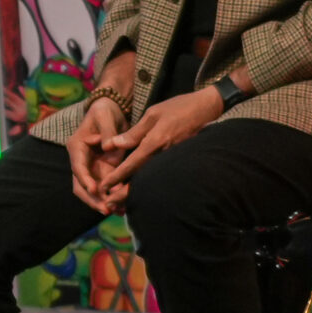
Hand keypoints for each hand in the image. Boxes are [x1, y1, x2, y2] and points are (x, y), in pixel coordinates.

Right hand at [64, 94, 126, 214]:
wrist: (111, 112)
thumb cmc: (105, 112)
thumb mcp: (105, 117)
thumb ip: (107, 132)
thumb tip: (106, 147)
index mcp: (77, 146)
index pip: (78, 166)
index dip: (85, 179)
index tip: (95, 190)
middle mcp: (81, 160)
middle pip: (81, 184)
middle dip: (92, 198)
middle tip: (106, 209)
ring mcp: (91, 167)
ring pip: (92, 190)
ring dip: (102, 202)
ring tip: (116, 211)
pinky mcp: (103, 171)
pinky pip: (105, 188)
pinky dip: (111, 197)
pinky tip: (122, 206)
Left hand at [96, 87, 223, 197]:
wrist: (207, 108)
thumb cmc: (178, 107)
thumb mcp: (152, 114)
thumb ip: (133, 133)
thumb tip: (112, 145)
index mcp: (155, 142)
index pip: (132, 164)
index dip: (117, 177)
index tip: (104, 187)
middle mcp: (164, 154)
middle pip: (141, 178)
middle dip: (124, 193)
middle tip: (108, 205)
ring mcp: (173, 158)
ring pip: (150, 179)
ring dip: (135, 192)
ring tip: (119, 204)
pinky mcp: (178, 159)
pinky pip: (160, 174)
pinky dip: (148, 184)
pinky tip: (139, 191)